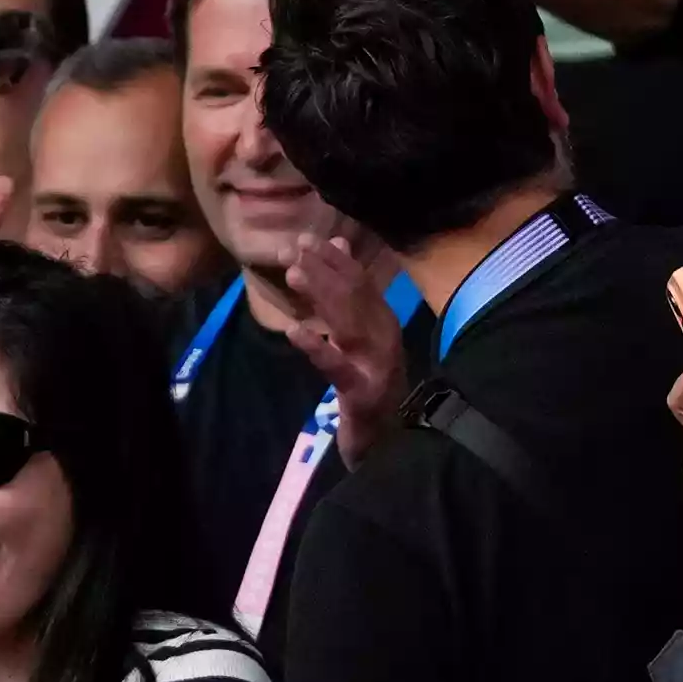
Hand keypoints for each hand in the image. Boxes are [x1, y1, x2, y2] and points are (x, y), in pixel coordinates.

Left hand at [280, 233, 409, 460]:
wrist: (391, 442)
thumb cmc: (370, 387)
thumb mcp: (358, 339)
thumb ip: (348, 295)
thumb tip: (339, 245)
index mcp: (383, 323)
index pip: (360, 282)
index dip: (334, 259)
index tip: (305, 238)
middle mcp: (384, 337)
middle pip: (354, 296)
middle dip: (323, 269)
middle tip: (291, 247)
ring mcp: (376, 365)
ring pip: (347, 324)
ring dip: (321, 296)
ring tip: (293, 273)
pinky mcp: (362, 393)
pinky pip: (338, 368)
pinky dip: (317, 348)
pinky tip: (295, 332)